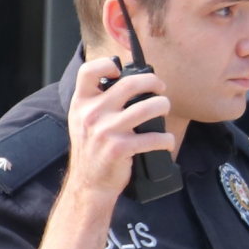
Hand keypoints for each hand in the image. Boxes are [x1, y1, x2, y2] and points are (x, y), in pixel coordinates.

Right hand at [65, 56, 176, 199]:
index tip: (120, 70)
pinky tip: (166, 141)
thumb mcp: (83, 121)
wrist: (88, 184)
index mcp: (81, 103)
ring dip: (163, 106)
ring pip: (147, 108)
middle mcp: (91, 114)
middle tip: (160, 88)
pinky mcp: (120, 148)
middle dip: (153, 82)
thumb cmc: (92, 150)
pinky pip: (153, 138)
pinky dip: (166, 139)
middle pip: (130, 84)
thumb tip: (128, 82)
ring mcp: (106, 131)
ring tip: (164, 110)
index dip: (106, 64)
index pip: (88, 71)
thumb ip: (97, 101)